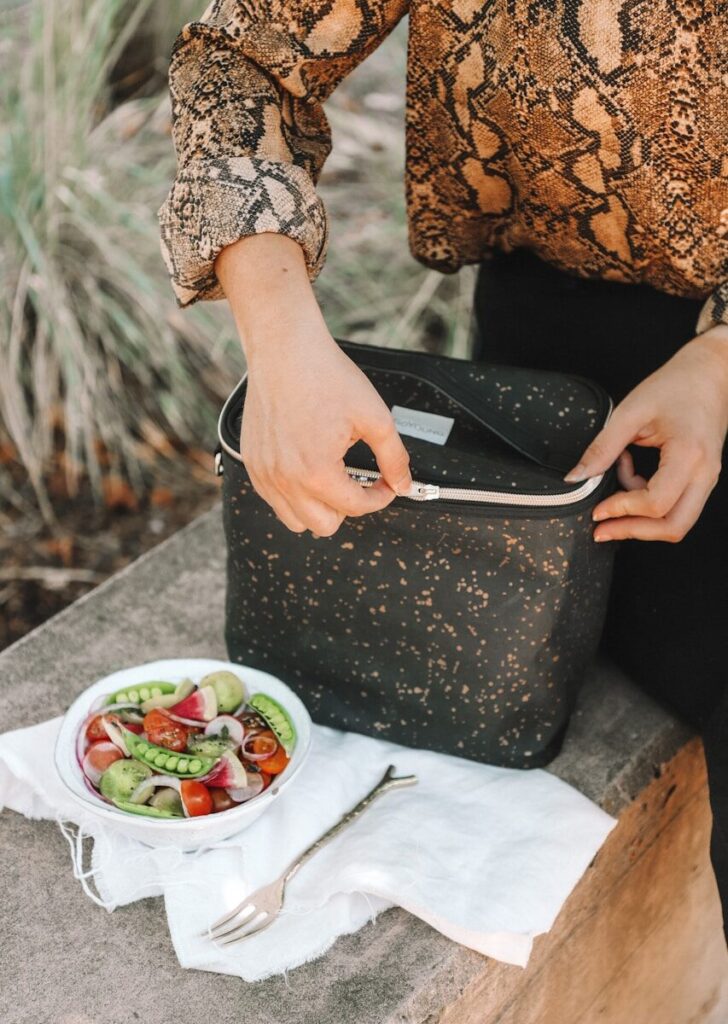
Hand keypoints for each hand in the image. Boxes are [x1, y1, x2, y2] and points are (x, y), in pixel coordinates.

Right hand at [215, 233, 411, 535]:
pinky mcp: (253, 464)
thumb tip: (403, 483)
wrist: (284, 350)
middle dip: (348, 507)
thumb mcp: (374, 417)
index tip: (385, 484)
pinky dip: (294, 496)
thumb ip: (394, 457)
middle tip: (359, 483)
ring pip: (296, 520)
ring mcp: (265, 474)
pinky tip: (308, 471)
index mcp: (316, 471)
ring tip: (332, 479)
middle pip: (325, 526)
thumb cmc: (323, 376)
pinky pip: (274, 501)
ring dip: (319, 507)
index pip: (356, 507)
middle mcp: (285, 479)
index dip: (379, 497)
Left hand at [564, 325, 727, 541]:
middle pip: (674, 526)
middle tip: (602, 529)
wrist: (711, 372)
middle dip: (634, 531)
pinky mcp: (701, 477)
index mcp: (689, 454)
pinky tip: (630, 475)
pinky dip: (649, 501)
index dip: (622, 511)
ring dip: (641, 517)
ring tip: (615, 491)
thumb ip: (602, 448)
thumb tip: (576, 478)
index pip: (656, 503)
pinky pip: (677, 505)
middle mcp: (704, 473)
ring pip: (677, 521)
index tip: (597, 510)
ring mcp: (707, 478)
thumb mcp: (630, 412)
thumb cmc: (676, 385)